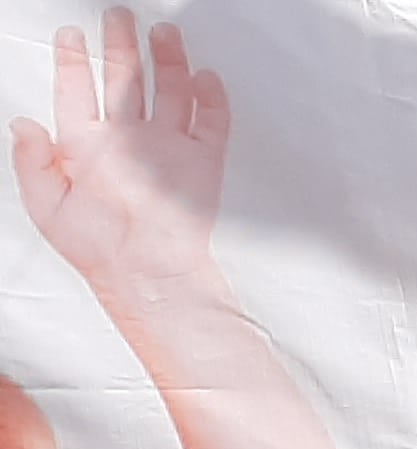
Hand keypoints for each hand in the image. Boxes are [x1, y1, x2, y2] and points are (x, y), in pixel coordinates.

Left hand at [12, 9, 229, 284]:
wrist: (147, 273)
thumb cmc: (97, 247)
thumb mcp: (46, 205)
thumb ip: (31, 162)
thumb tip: (22, 123)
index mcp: (87, 147)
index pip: (78, 92)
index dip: (73, 61)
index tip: (71, 35)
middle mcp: (128, 141)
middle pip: (127, 81)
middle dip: (123, 46)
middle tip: (119, 16)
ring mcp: (167, 149)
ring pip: (170, 93)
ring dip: (168, 62)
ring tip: (164, 34)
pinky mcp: (202, 163)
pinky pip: (211, 123)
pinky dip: (211, 99)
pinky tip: (205, 78)